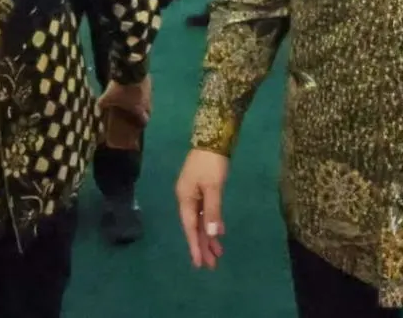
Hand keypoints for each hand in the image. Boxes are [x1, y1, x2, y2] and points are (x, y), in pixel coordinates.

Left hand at [98, 77, 151, 124]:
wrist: (130, 71)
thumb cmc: (120, 89)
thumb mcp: (107, 97)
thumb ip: (101, 105)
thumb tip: (96, 112)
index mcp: (139, 109)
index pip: (144, 120)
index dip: (142, 123)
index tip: (140, 124)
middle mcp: (147, 102)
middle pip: (149, 110)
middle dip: (145, 112)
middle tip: (139, 112)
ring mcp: (149, 91)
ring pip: (148, 98)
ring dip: (144, 100)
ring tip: (137, 98)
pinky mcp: (149, 81)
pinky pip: (147, 88)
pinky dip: (143, 89)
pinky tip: (137, 86)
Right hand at [176, 149, 229, 268]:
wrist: (212, 137)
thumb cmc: (211, 162)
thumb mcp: (213, 187)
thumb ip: (212, 211)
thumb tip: (210, 234)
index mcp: (185, 198)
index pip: (190, 228)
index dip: (195, 246)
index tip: (199, 264)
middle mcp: (186, 198)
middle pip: (194, 227)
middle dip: (203, 246)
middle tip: (212, 265)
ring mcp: (193, 194)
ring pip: (200, 221)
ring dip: (208, 237)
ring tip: (218, 254)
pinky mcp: (201, 189)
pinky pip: (204, 213)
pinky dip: (211, 224)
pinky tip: (218, 233)